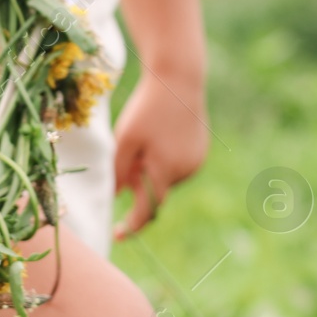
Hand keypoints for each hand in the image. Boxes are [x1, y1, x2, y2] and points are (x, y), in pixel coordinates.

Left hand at [112, 73, 209, 240]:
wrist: (178, 81)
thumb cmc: (146, 110)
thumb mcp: (124, 140)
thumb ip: (118, 172)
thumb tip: (115, 198)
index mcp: (164, 171)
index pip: (148, 210)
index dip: (132, 226)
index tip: (118, 235)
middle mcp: (184, 172)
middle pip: (156, 191)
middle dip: (139, 183)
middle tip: (129, 155)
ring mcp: (196, 163)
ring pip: (166, 179)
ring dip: (152, 171)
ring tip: (147, 139)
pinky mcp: (200, 153)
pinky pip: (177, 167)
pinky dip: (165, 161)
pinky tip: (161, 135)